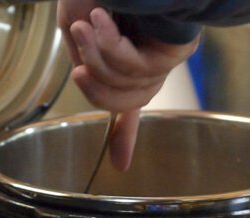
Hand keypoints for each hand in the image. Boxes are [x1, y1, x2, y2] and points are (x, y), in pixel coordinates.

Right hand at [58, 1, 199, 170]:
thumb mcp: (77, 23)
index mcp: (126, 54)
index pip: (126, 100)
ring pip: (126, 88)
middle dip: (92, 81)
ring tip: (87, 23)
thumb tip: (87, 81)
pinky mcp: (175, 51)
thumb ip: (84, 57)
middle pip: (118, 100)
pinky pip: (135, 71)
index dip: (123, 133)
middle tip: (75, 61)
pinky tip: (100, 21)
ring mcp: (163, 56)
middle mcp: (147, 59)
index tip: (121, 164)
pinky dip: (110, 47)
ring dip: (96, 57)